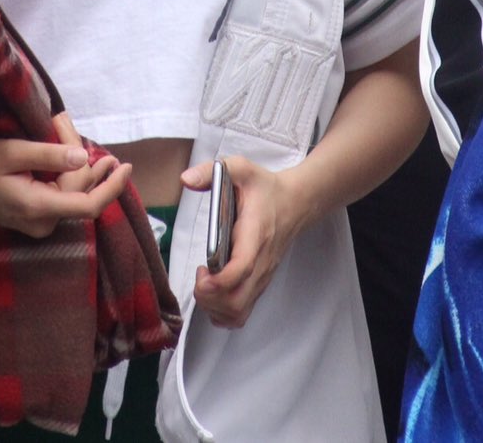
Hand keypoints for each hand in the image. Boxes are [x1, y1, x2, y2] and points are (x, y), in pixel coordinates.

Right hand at [0, 127, 130, 238]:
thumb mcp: (9, 152)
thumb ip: (47, 155)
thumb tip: (84, 158)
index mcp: (38, 208)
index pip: (89, 205)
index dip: (112, 187)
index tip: (126, 165)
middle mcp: (42, 222)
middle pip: (79, 189)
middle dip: (79, 155)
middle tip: (60, 119)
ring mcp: (38, 223)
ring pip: (71, 190)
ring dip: (74, 161)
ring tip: (66, 128)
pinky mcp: (34, 216)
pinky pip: (60, 194)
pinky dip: (65, 171)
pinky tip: (66, 150)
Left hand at [180, 155, 314, 328]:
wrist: (296, 202)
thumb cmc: (265, 188)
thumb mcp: (240, 169)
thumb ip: (211, 171)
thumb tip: (186, 180)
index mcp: (254, 235)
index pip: (241, 270)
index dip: (217, 281)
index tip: (201, 269)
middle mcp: (260, 263)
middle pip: (236, 302)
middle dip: (208, 297)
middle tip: (200, 275)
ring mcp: (261, 277)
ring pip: (237, 313)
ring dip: (213, 307)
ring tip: (205, 283)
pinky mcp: (259, 284)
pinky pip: (241, 313)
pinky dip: (222, 312)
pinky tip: (213, 292)